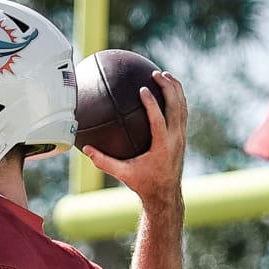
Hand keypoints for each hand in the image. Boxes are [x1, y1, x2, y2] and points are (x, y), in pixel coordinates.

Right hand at [82, 71, 187, 208]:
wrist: (165, 194)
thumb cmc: (144, 184)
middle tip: (156, 73)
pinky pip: (182, 113)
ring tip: (165, 75)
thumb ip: (104, 162)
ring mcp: (181, 137)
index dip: (152, 103)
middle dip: (168, 88)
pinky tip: (169, 90)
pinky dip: (177, 99)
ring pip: (182, 107)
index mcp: (163, 146)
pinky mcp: (182, 137)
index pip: (159, 120)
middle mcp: (176, 139)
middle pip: (176, 107)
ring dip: (176, 89)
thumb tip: (86, 150)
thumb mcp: (123, 174)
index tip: (143, 89)